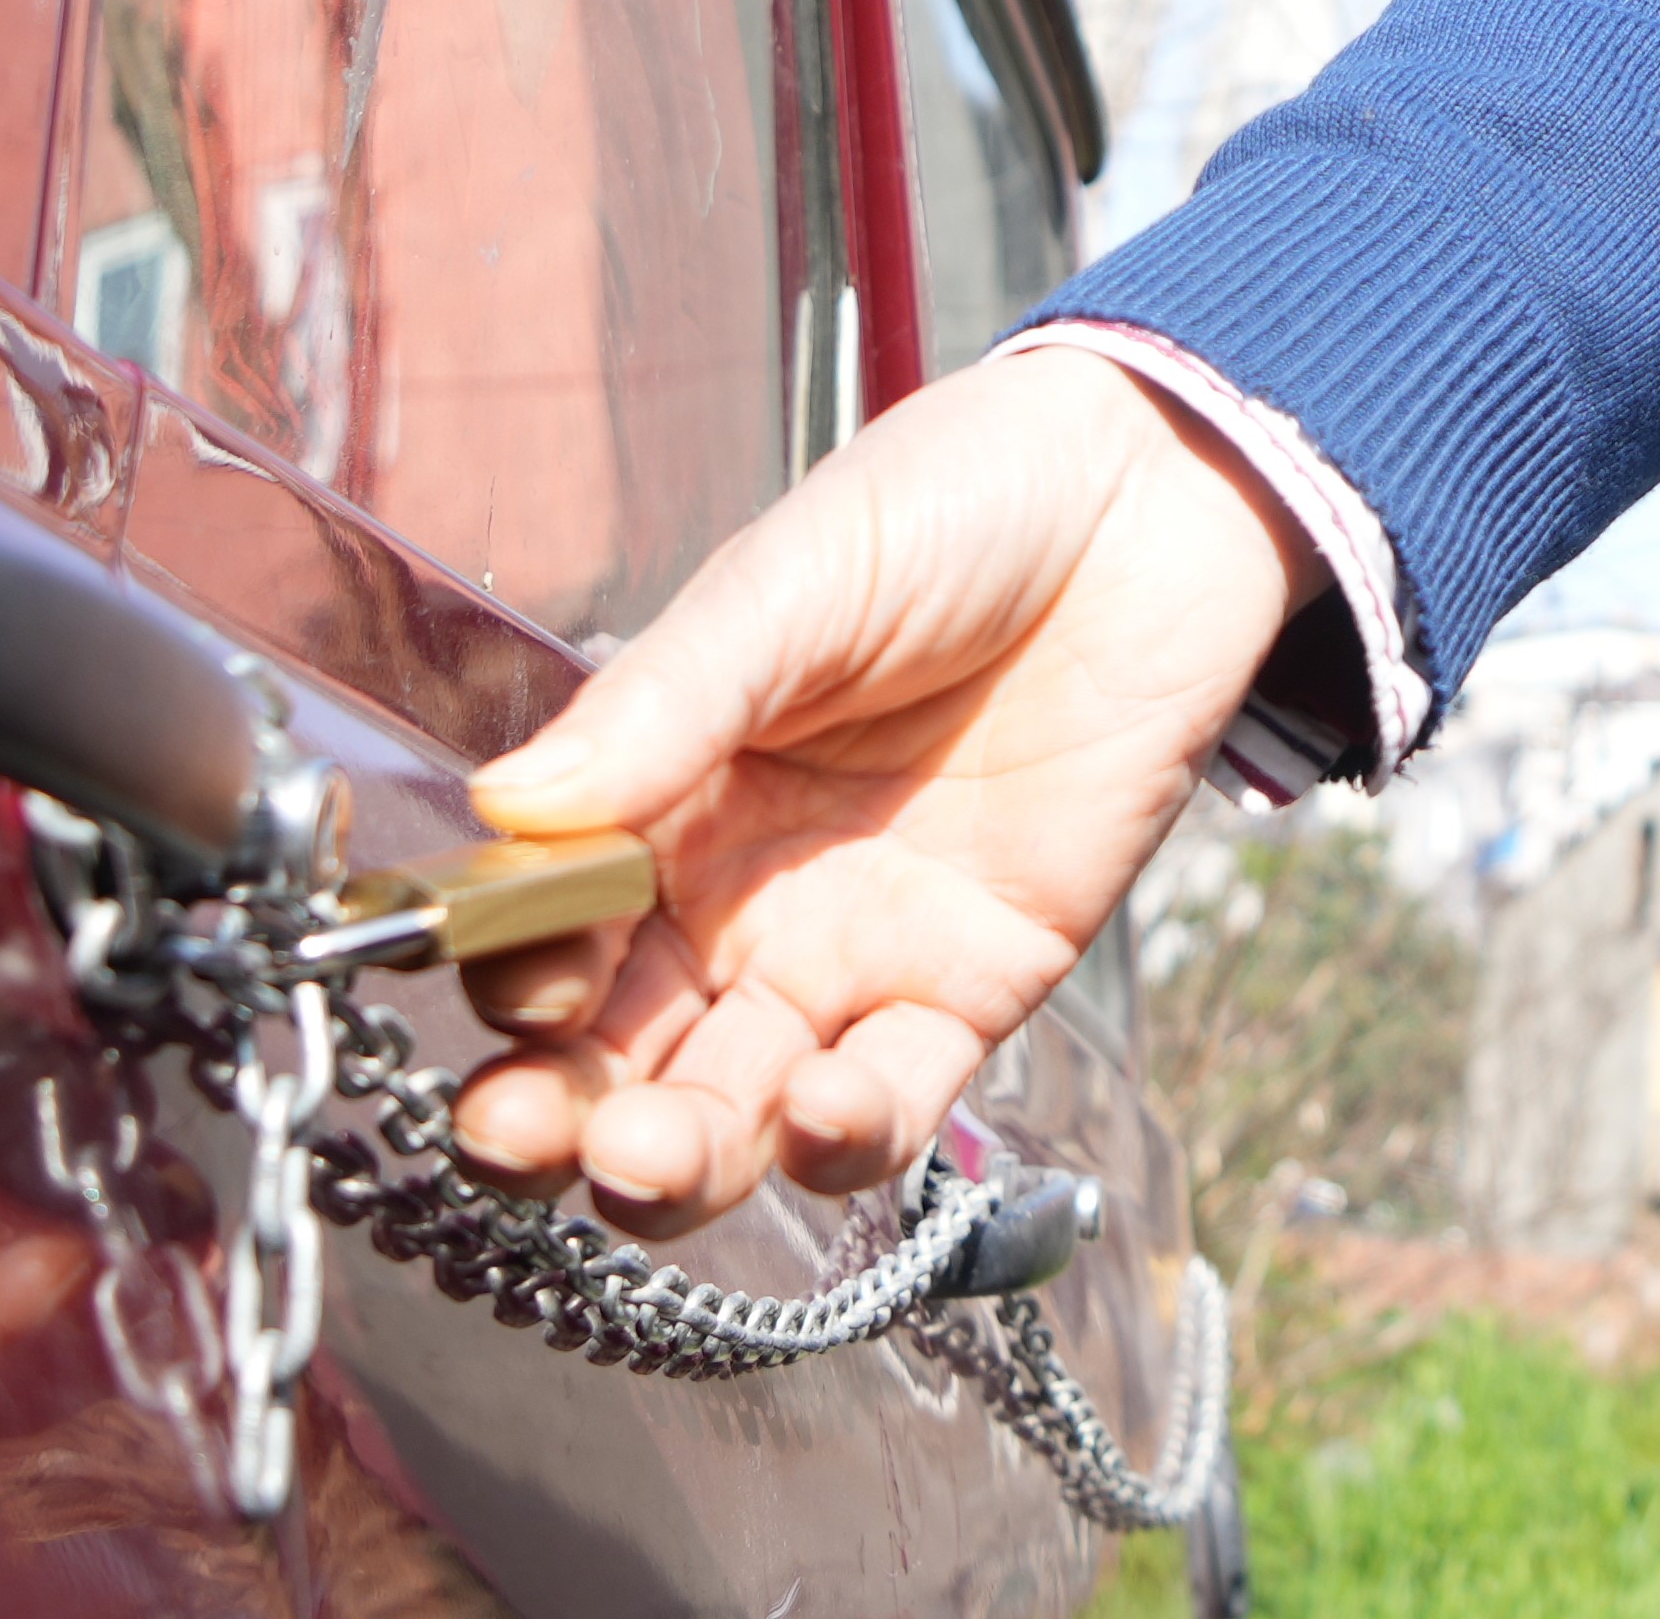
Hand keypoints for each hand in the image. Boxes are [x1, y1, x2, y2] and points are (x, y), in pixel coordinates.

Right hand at [446, 344, 1321, 1229]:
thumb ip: (661, 703)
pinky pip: (896, 1102)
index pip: (552, 927)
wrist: (1154, 496)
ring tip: (651, 1159)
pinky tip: (820, 1115)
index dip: (516, 976)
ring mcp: (853, 954)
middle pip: (618, 1057)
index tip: (511, 987)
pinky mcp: (974, 985)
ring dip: (682, 1162)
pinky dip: (846, 1140)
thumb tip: (505, 806)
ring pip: (735, 1113)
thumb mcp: (793, 584)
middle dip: (558, 1120)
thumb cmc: (957, 505)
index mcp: (664, 798)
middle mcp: (737, 900)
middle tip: (525, 1140)